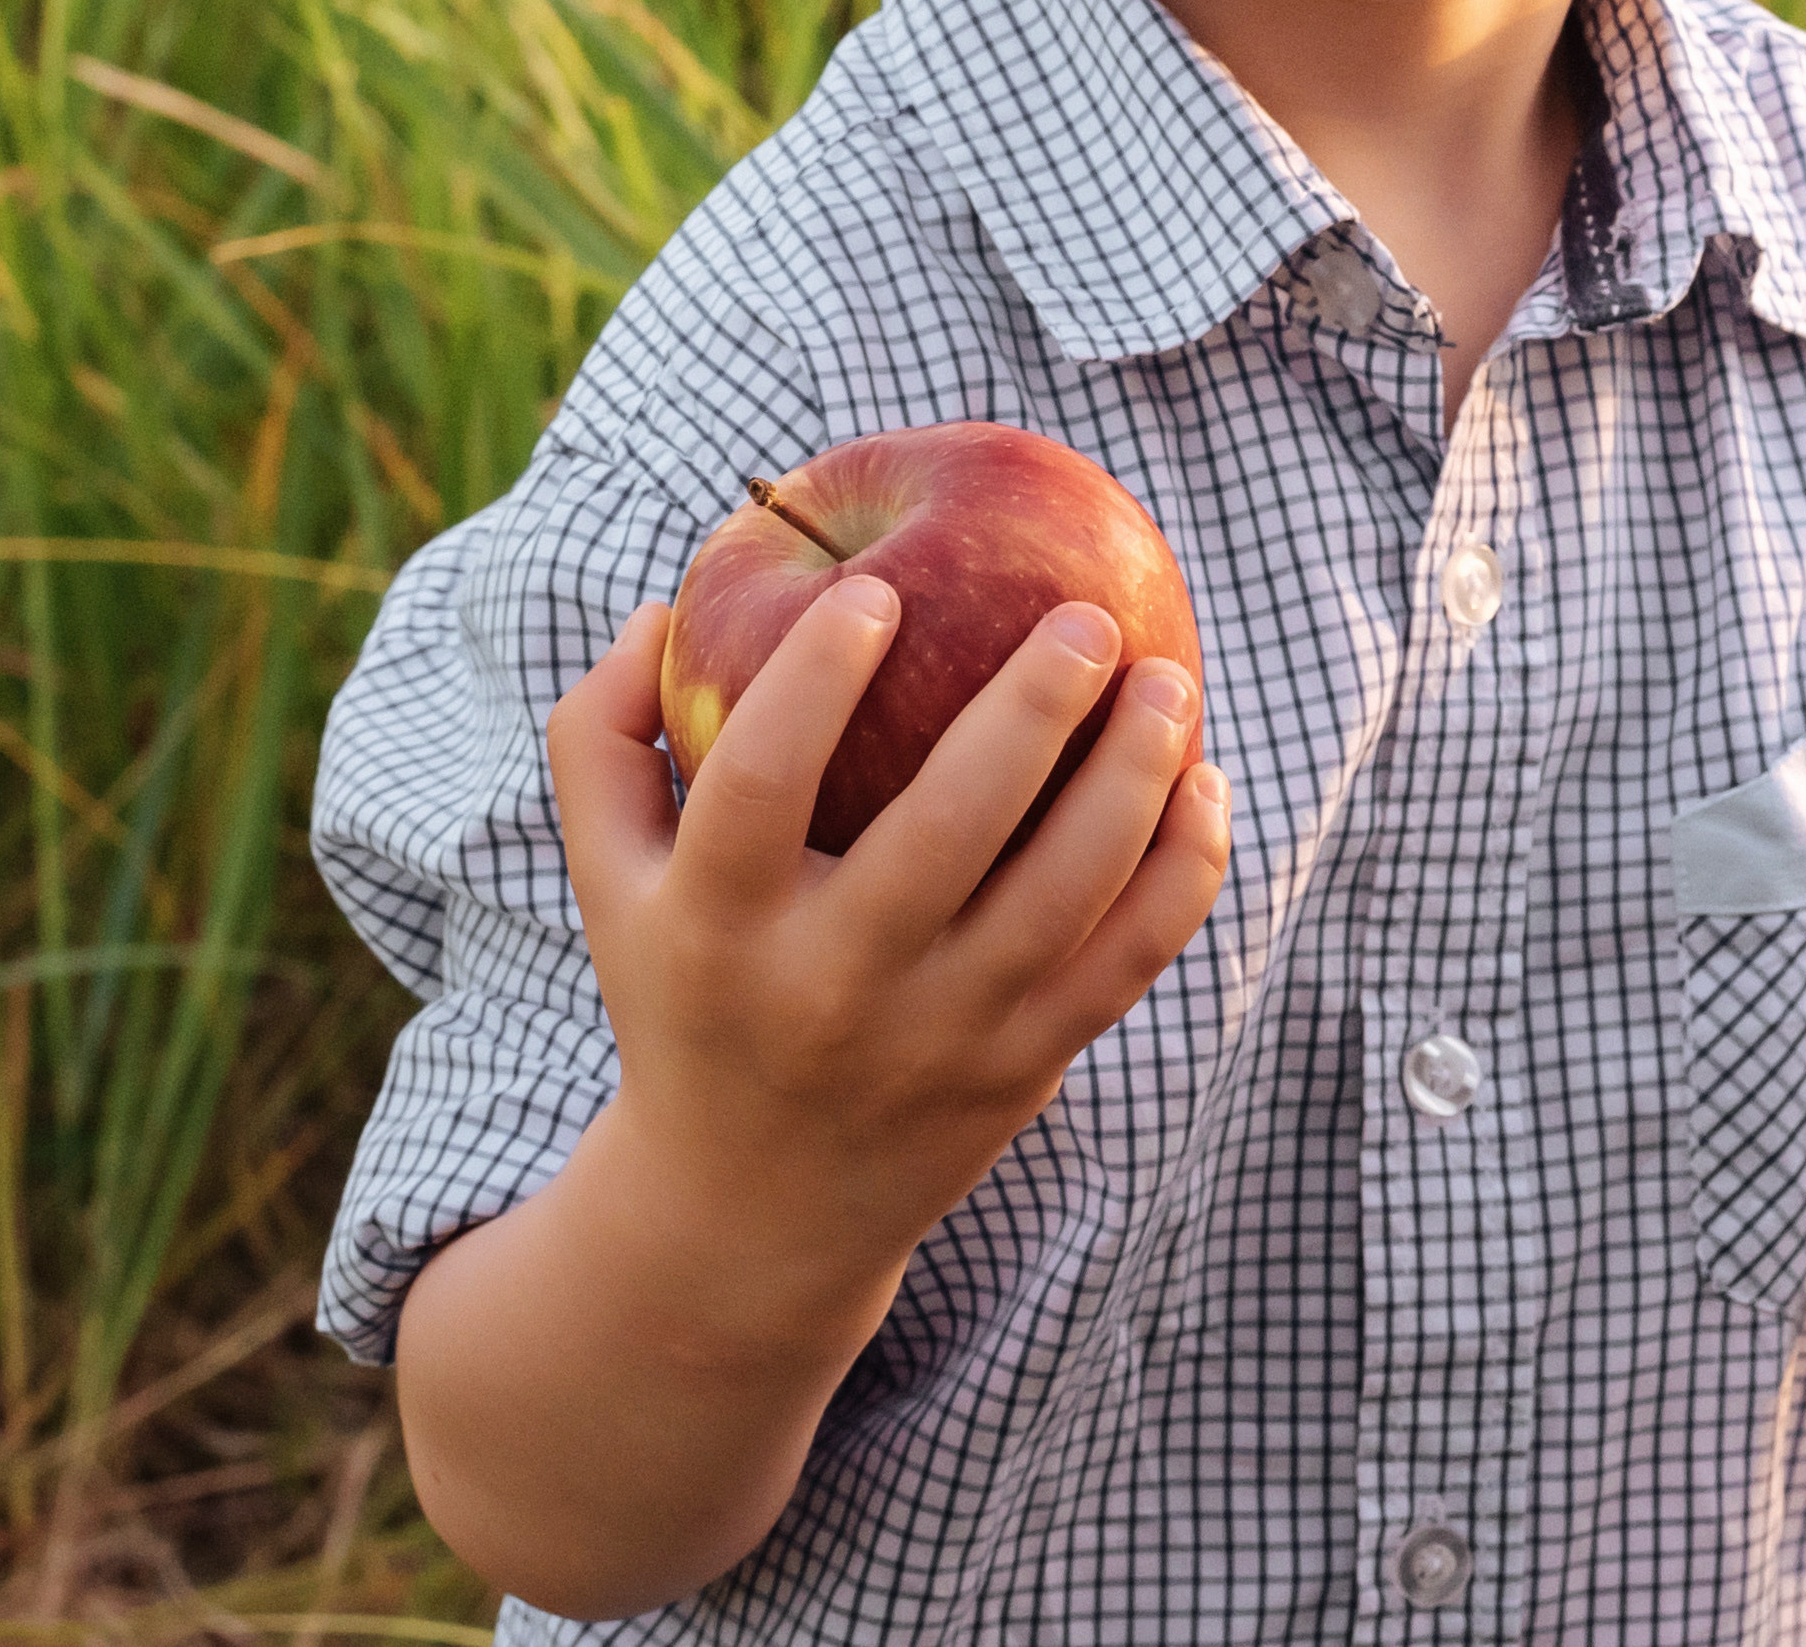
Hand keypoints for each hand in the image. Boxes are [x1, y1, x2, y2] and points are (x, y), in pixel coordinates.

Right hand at [545, 578, 1230, 1341]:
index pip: (758, 786)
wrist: (749, 1216)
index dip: (814, 681)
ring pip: (1061, 897)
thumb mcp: (608, 881)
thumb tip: (664, 608)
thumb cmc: (684, 992)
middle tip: (1087, 616)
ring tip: (1170, 674)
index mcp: (717, 927)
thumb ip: (601, 736)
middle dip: (1028, 711)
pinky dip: (1181, 872)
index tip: (875, 590)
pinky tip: (1204, 780)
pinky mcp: (1024, 1068)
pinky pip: (1126, 962)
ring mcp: (939, 1037)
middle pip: (943, 834)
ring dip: (1131, 779)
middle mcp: (830, 987)